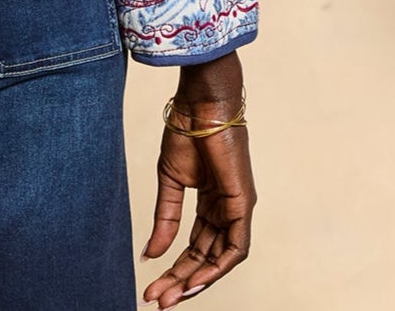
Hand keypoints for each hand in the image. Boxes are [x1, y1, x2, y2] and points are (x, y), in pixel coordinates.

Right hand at [139, 51, 255, 306]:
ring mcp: (237, 208)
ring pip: (220, 258)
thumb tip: (151, 253)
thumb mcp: (169, 180)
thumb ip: (165, 219)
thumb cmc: (186, 130)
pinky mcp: (244, 203)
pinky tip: (195, 281)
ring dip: (195, 280)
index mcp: (209, 202)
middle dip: (180, 280)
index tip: (151, 283)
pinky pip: (236, 247)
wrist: (200, 103)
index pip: (194, 246)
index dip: (174, 267)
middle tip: (156, 299)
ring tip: (171, 296)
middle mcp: (225, 209)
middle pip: (204, 256)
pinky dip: (217, 267)